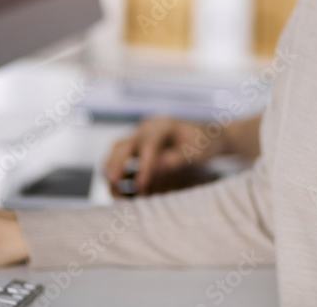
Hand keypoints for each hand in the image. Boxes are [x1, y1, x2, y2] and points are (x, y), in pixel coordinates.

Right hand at [103, 115, 224, 195]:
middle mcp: (148, 128)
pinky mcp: (137, 145)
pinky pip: (119, 156)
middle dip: (116, 165)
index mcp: (164, 126)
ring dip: (110, 169)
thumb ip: (177, 159)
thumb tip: (157, 169)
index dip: (144, 166)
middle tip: (114, 185)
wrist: (206, 136)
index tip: (141, 186)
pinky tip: (118, 189)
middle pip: (123, 144)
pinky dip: (115, 171)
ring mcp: (140, 135)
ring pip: (116, 149)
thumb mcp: (198, 152)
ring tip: (114, 190)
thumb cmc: (204, 144)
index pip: (149, 145)